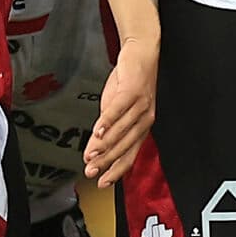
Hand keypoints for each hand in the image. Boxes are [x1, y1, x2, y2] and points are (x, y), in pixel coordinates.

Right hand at [84, 40, 156, 185]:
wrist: (140, 53)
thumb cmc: (129, 82)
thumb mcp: (115, 109)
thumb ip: (106, 128)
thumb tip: (93, 147)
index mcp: (142, 127)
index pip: (130, 155)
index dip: (116, 171)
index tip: (103, 182)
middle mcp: (145, 119)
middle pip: (125, 147)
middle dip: (106, 162)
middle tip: (91, 171)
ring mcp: (140, 106)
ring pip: (121, 131)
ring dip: (104, 145)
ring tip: (90, 155)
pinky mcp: (132, 92)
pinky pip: (118, 110)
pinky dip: (107, 122)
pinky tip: (97, 131)